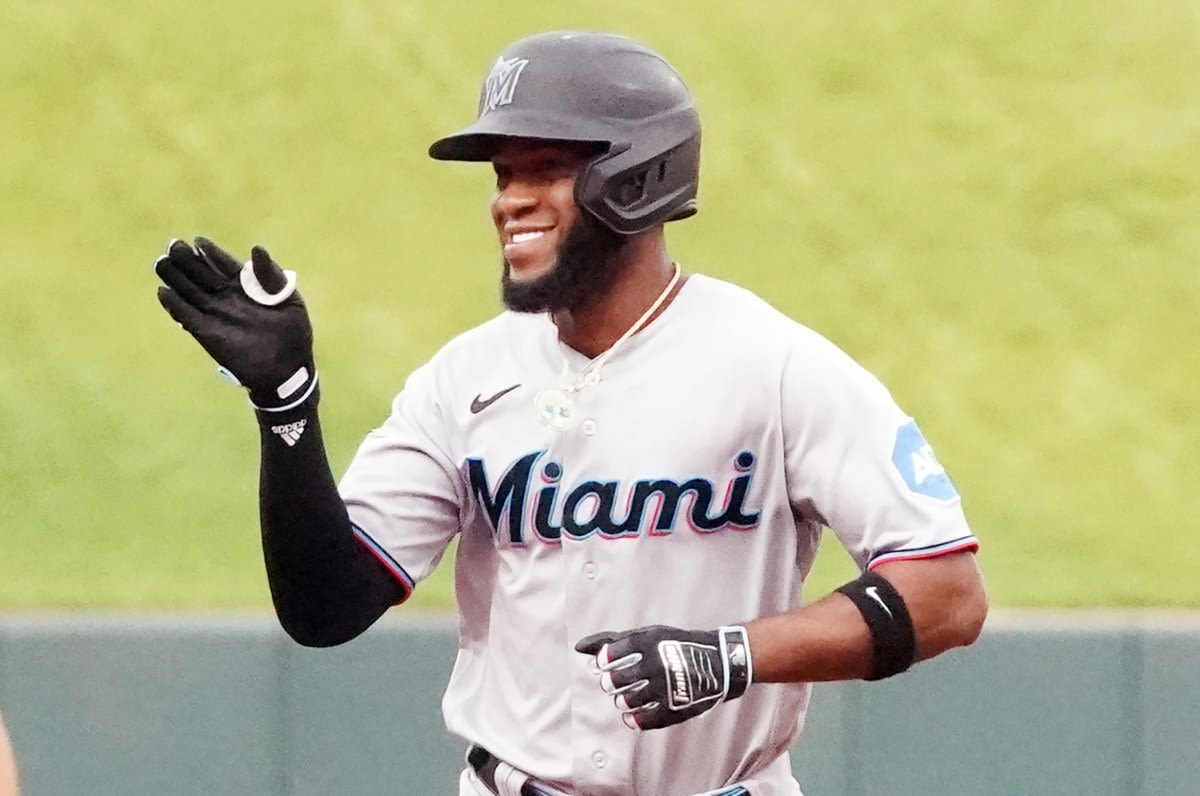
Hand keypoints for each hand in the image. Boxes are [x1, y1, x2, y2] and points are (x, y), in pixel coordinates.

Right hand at [155, 237, 315, 409]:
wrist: (287, 370)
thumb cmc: (293, 334)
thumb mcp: (289, 301)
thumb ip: (271, 277)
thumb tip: (256, 249)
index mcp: (248, 286)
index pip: (225, 264)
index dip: (211, 253)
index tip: (198, 241)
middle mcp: (227, 297)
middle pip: (202, 275)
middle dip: (187, 260)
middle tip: (173, 245)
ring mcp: (216, 314)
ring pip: (190, 292)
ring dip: (175, 278)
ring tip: (161, 262)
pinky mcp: (207, 333)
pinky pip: (187, 317)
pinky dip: (175, 306)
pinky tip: (163, 292)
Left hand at [575, 624, 751, 729]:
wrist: (718, 661)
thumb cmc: (675, 644)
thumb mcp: (648, 634)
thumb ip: (613, 640)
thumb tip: (579, 647)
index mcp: (648, 642)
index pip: (610, 655)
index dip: (604, 662)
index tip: (607, 665)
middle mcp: (656, 664)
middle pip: (615, 680)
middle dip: (610, 683)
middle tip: (615, 683)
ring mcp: (666, 687)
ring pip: (627, 701)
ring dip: (621, 701)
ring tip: (626, 697)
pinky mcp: (675, 708)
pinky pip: (645, 720)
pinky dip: (634, 720)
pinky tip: (633, 715)